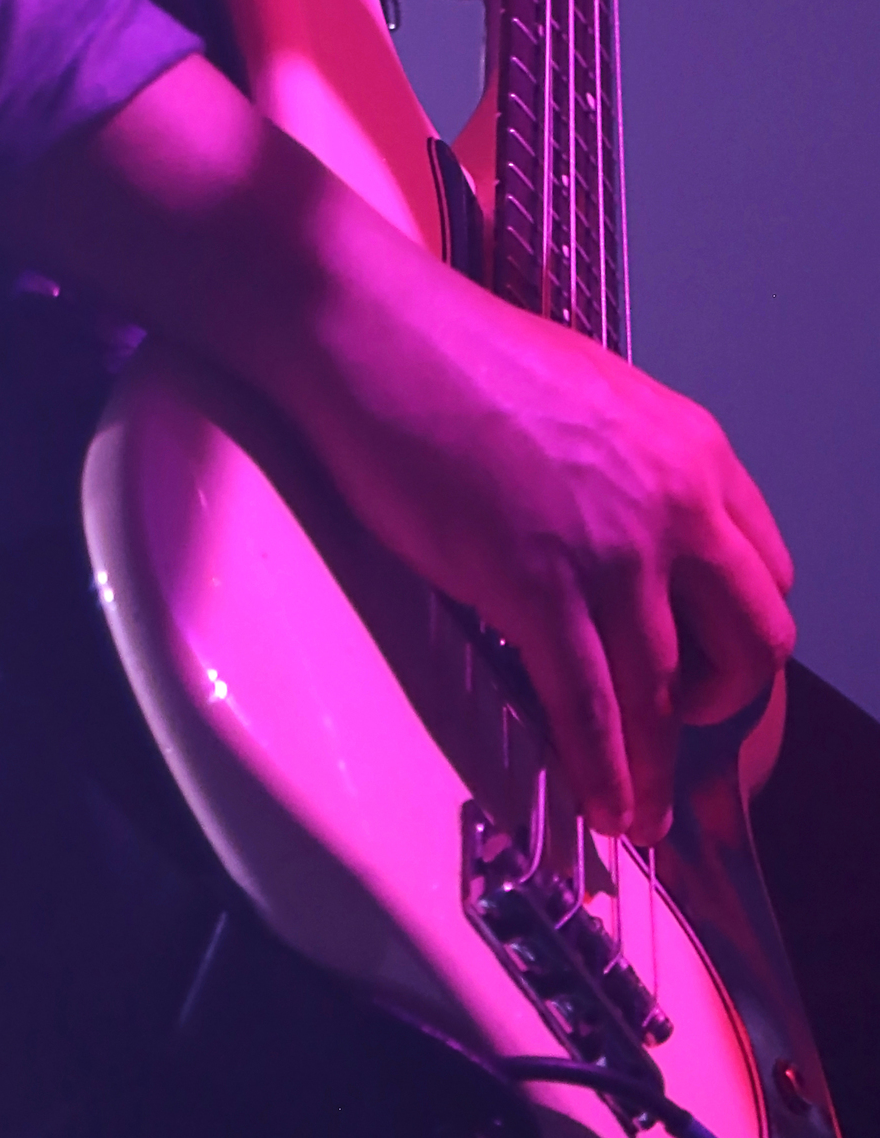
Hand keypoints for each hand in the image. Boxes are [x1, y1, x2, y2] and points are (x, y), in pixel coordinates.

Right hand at [0, 58, 795, 841]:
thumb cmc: (452, 356)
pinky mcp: (536, 585)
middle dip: (719, 704)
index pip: (765, 573)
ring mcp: (610, 548)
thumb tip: (627, 547)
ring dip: (656, 764)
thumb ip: (632, 473)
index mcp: (692, 448)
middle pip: (750, 645)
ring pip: (665, 691)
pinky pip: (591, 707)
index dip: (737, 637)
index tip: (706, 668)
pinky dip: (604, 770)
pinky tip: (601, 805)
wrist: (371, 330)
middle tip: (676, 726)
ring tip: (638, 807)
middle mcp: (674, 500)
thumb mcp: (588, 398)